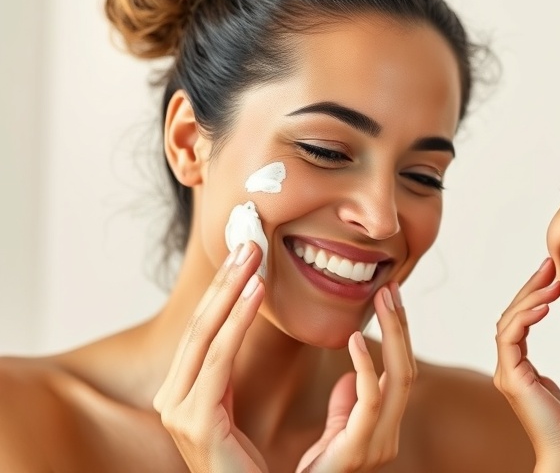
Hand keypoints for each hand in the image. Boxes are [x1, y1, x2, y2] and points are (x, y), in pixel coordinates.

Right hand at [153, 241, 267, 472]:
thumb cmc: (248, 465)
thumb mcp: (235, 409)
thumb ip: (231, 375)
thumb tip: (241, 334)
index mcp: (180, 394)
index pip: (202, 332)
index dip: (221, 290)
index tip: (243, 256)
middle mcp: (172, 399)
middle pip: (200, 326)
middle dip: (224, 280)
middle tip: (248, 240)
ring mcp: (178, 411)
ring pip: (207, 336)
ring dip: (232, 290)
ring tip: (254, 256)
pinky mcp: (196, 422)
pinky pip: (220, 359)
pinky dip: (238, 321)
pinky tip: (256, 293)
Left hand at [297, 282, 415, 471]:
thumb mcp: (332, 443)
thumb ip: (344, 411)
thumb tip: (348, 378)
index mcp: (381, 429)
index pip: (399, 372)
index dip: (398, 334)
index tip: (388, 298)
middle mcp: (386, 436)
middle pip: (407, 369)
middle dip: (401, 325)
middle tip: (390, 287)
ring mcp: (376, 445)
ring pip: (399, 378)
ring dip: (394, 334)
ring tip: (383, 298)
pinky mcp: (356, 451)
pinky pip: (371, 401)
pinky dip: (368, 367)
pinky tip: (354, 340)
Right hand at [494, 259, 559, 472]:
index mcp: (525, 369)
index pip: (523, 318)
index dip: (537, 293)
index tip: (557, 272)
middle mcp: (511, 369)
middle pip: (512, 314)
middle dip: (531, 287)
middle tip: (550, 263)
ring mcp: (508, 375)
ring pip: (508, 321)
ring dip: (528, 296)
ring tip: (550, 279)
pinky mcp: (512, 381)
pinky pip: (510, 339)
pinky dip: (524, 317)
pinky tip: (544, 305)